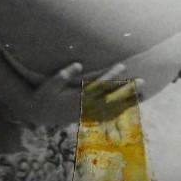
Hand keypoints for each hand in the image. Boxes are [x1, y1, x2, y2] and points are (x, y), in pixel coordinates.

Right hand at [20, 61, 140, 125]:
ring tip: (143, 95)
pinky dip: (119, 112)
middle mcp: (84, 106)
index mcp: (77, 96)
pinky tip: (128, 108)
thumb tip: (79, 63)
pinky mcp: (86, 117)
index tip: (122, 65)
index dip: (111, 75)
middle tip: (143, 80)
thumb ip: (64, 75)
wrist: (36, 114)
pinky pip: (105, 117)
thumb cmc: (42, 96)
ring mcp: (86, 113)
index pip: (97, 84)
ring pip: (111, 108)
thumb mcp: (50, 84)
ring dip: (127, 101)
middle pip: (109, 97)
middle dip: (126, 89)